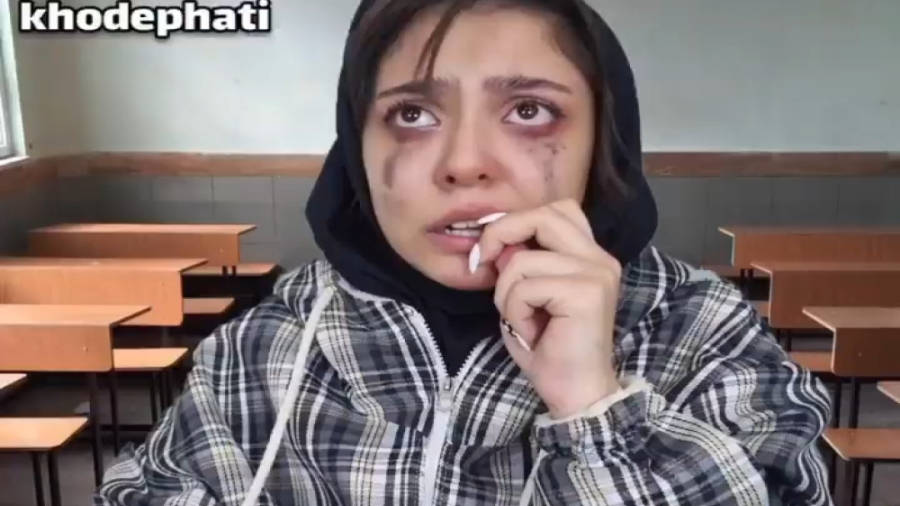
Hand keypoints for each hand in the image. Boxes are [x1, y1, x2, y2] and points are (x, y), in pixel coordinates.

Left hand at [471, 199, 622, 418]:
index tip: (491, 250)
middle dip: (501, 235)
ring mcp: (596, 273)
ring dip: (506, 293)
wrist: (576, 392)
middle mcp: (599, 258)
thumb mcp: (527, 295)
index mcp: (589, 254)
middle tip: (482, 264)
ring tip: (521, 319)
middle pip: (542, 215)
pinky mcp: (586, 293)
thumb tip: (500, 246)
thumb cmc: (549, 348)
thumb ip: (519, 264)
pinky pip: (525, 287)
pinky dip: (514, 311)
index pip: (555, 209)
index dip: (516, 221)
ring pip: (523, 260)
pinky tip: (531, 332)